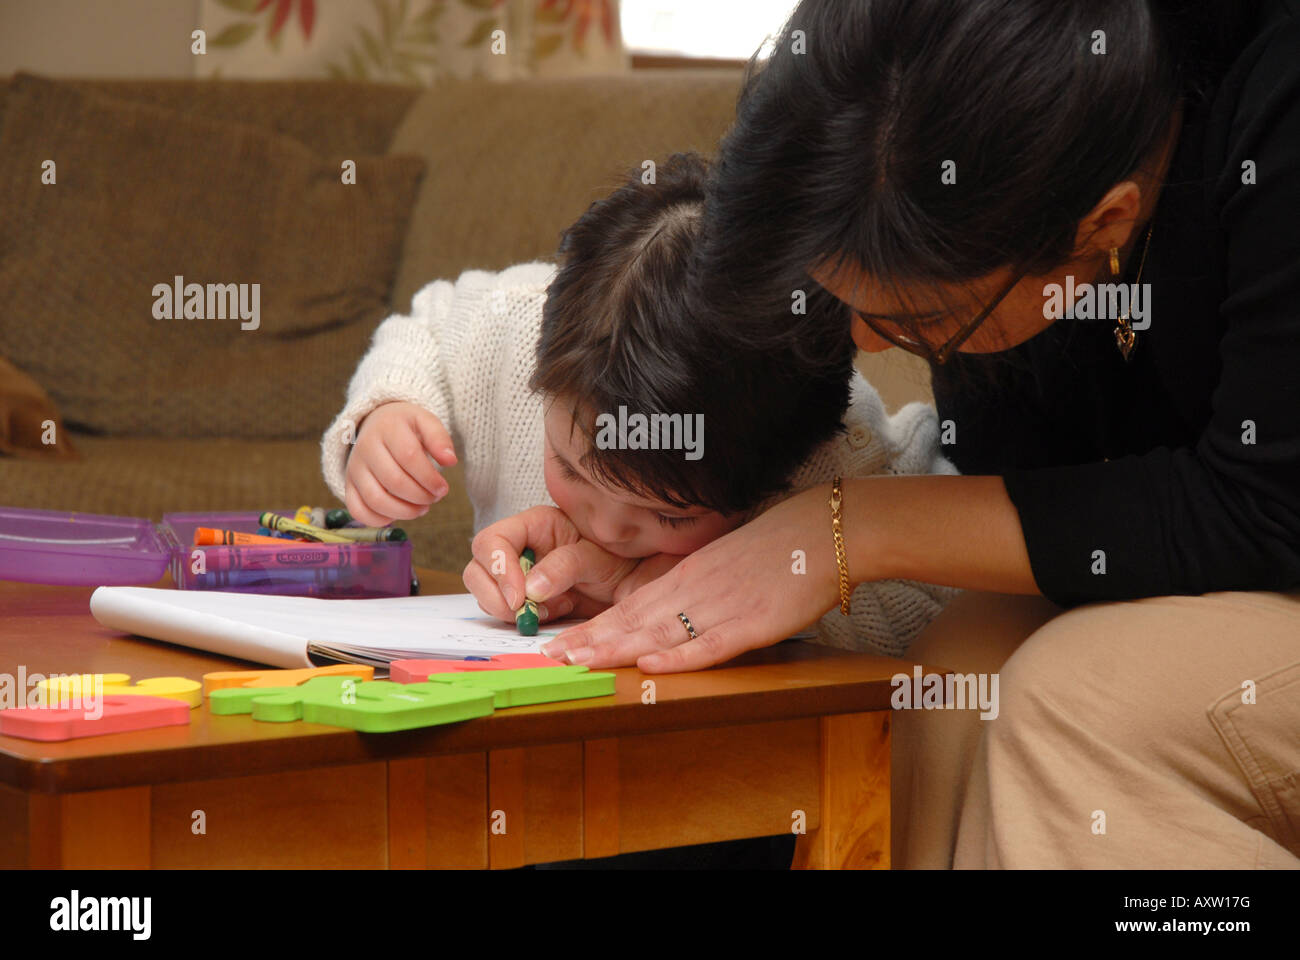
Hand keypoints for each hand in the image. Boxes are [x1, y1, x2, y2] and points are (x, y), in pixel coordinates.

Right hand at [345, 401, 457, 525]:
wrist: (377, 424)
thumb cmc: (406, 428)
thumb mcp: (425, 421)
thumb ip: (439, 438)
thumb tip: (450, 461)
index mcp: (387, 428)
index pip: (409, 456)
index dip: (429, 478)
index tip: (443, 488)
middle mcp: (366, 447)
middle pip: (394, 481)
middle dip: (420, 496)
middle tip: (434, 498)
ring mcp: (354, 468)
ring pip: (376, 499)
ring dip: (404, 512)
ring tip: (421, 508)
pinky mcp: (349, 484)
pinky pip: (358, 510)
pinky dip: (379, 520)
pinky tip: (398, 514)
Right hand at [463, 505, 685, 623]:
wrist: (638, 577)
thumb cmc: (620, 555)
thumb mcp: (596, 556)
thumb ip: (564, 565)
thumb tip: (531, 588)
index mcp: (532, 526)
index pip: (491, 541)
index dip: (496, 568)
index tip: (518, 596)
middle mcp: (519, 549)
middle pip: (477, 569)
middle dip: (495, 596)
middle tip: (524, 613)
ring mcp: (518, 576)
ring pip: (486, 593)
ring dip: (509, 610)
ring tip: (548, 612)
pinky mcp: (525, 601)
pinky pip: (506, 612)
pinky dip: (522, 620)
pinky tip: (553, 615)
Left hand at [543, 483, 843, 671]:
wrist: (822, 532)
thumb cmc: (777, 547)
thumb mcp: (723, 562)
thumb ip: (695, 587)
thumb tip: (668, 610)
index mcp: (686, 576)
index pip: (628, 606)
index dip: (592, 627)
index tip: (558, 643)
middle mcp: (694, 590)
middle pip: (632, 620)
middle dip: (589, 642)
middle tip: (550, 659)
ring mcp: (721, 606)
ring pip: (659, 632)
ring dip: (616, 649)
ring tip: (579, 664)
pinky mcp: (752, 623)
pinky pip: (709, 645)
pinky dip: (678, 656)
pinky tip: (650, 664)